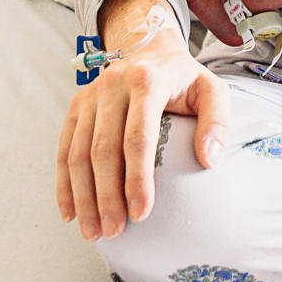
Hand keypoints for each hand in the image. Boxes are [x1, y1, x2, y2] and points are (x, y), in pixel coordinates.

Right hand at [55, 0, 229, 241]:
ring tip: (93, 232)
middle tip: (115, 232)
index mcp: (147, 81)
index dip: (138, 178)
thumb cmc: (185, 79)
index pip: (138, 137)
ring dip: (83, 196)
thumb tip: (209, 160)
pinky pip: (64, 148)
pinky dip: (64, 183)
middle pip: (103, 150)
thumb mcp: (212, 89)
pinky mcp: (76, 105)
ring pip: (79, 152)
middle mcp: (112, 85)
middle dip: (106, 196)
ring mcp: (90, 95)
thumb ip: (216, 122)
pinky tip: (69, 212)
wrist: (151, 49)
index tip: (141, 214)